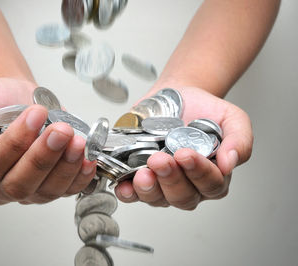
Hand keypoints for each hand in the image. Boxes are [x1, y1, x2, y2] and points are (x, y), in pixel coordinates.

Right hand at [0, 78, 95, 204]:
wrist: (18, 99)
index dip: (14, 143)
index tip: (34, 115)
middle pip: (19, 185)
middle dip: (43, 158)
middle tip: (60, 131)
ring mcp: (29, 189)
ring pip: (46, 191)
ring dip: (65, 166)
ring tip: (77, 141)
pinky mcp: (52, 186)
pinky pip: (68, 190)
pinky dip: (81, 177)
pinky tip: (87, 158)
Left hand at [114, 87, 252, 209]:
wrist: (178, 96)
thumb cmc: (204, 111)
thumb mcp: (232, 119)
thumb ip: (239, 140)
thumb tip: (230, 163)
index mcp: (213, 175)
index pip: (211, 185)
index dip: (198, 173)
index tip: (186, 154)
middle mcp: (188, 184)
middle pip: (183, 196)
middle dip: (171, 180)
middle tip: (161, 159)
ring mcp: (163, 184)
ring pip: (158, 199)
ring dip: (150, 188)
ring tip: (144, 171)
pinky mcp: (140, 177)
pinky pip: (133, 194)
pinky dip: (128, 192)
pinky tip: (124, 185)